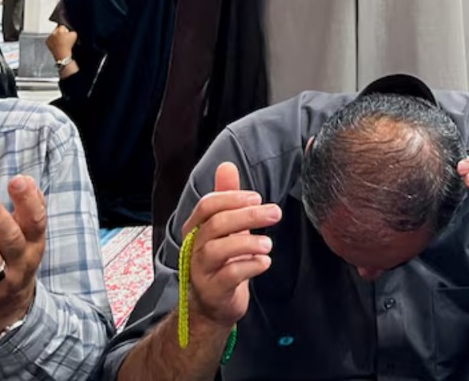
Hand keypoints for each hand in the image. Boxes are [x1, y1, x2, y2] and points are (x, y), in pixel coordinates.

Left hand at [0, 176, 47, 341]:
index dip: (28, 201)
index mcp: (34, 245)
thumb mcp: (28, 239)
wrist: (8, 312)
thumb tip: (27, 179)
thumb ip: (27, 210)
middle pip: (12, 240)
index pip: (35, 221)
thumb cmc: (15, 261)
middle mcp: (20, 263)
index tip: (17, 180)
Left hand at [45, 24, 75, 62]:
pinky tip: (57, 44)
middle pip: (57, 29)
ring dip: (56, 36)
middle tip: (64, 37)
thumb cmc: (68, 45)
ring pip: (53, 34)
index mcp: (60, 30)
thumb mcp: (74, 35)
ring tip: (60, 41)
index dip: (66, 29)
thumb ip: (71, 30)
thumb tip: (68, 30)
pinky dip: (53, 40)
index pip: (62, 26)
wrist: (62, 54)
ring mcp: (49, 37)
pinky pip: (50, 38)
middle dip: (60, 32)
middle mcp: (53, 32)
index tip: (67, 32)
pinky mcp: (47, 42)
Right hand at [177, 162, 279, 329]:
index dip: (233, 198)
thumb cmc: (222, 260)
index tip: (257, 197)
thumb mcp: (226, 227)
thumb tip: (226, 165)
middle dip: (248, 215)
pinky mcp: (213, 291)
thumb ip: (226, 198)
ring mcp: (200, 271)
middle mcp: (193, 248)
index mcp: (195, 229)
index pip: (207, 205)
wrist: (214, 305)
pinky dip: (250, 266)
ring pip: (218, 250)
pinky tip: (265, 262)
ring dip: (248, 242)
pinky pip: (229, 275)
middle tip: (275, 212)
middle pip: (216, 224)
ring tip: (269, 243)